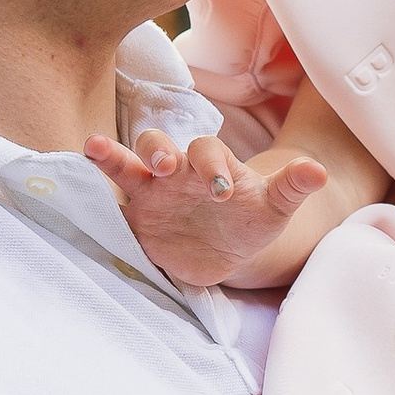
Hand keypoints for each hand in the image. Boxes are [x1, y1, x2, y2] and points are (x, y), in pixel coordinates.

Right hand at [85, 127, 332, 286]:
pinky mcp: (134, 219)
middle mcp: (176, 171)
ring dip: (112, 156)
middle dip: (159, 149)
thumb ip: (292, 188)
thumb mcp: (275, 207)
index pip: (207, 150)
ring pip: (126, 165)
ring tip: (96, 148)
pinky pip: (110, 204)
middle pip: (158, 143)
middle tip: (167, 165)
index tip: (224, 191)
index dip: (213, 165)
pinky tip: (74, 194)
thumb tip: (320, 170)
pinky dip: (94, 198)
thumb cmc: (251, 220)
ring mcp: (151, 193)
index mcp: (211, 164)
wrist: (228, 251)